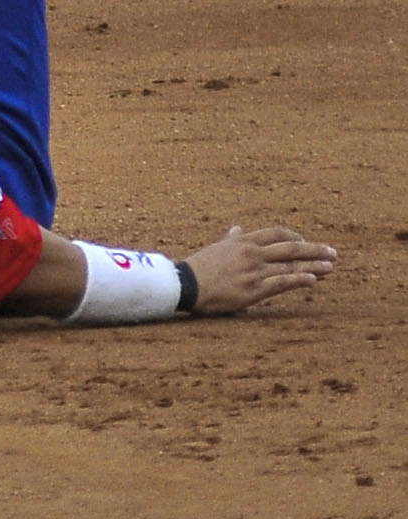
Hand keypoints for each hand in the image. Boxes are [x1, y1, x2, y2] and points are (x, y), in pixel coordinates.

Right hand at [183, 225, 336, 314]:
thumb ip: (230, 239)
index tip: (307, 242)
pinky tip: (313, 280)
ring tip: (331, 267)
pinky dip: (299, 280)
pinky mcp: (254, 289)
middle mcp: (251, 253)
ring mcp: (254, 271)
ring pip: (290, 266)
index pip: (276, 234)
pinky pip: (281, 283)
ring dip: (314, 266)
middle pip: (290, 248)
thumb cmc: (198, 267)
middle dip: (314, 250)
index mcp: (242, 241)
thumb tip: (237, 229)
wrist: (185, 285)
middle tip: (333, 253)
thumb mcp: (215, 248)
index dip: (295, 237)